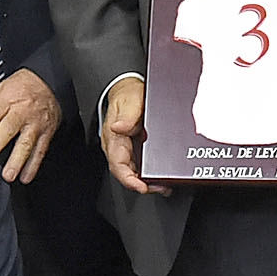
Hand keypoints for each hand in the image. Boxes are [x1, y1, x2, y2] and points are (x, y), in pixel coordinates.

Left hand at [0, 68, 60, 183]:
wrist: (48, 81)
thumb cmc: (21, 86)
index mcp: (7, 100)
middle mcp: (22, 111)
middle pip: (8, 130)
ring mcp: (35, 123)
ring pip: (26, 143)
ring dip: (17, 161)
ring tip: (8, 175)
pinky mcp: (47, 132)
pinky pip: (40, 150)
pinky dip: (33, 165)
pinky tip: (26, 176)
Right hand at [98, 75, 167, 196]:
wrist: (128, 87)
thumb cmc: (127, 95)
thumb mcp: (130, 101)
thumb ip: (126, 116)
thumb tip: (119, 127)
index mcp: (114, 138)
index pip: (117, 165)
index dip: (129, 179)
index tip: (142, 187)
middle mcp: (117, 146)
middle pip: (126, 172)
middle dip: (141, 185)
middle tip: (160, 188)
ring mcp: (125, 148)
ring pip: (132, 171)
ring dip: (145, 181)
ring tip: (163, 185)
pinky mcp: (132, 147)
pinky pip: (137, 165)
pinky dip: (147, 173)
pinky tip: (159, 176)